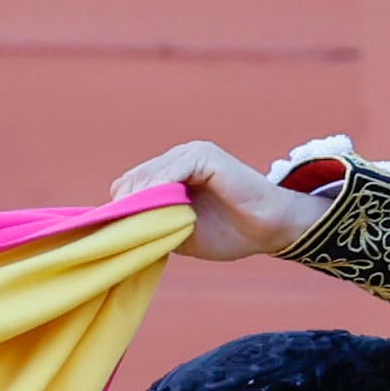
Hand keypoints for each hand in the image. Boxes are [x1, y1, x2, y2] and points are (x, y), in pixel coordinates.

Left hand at [109, 140, 330, 261]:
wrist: (270, 230)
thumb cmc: (230, 233)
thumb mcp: (181, 231)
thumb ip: (154, 225)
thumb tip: (119, 232)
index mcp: (172, 173)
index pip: (130, 186)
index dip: (122, 210)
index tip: (119, 236)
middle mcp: (178, 158)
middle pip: (133, 180)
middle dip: (126, 209)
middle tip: (125, 236)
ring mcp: (191, 154)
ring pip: (147, 177)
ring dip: (139, 205)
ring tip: (139, 230)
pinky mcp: (204, 156)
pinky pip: (169, 173)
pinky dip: (158, 194)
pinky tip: (157, 214)